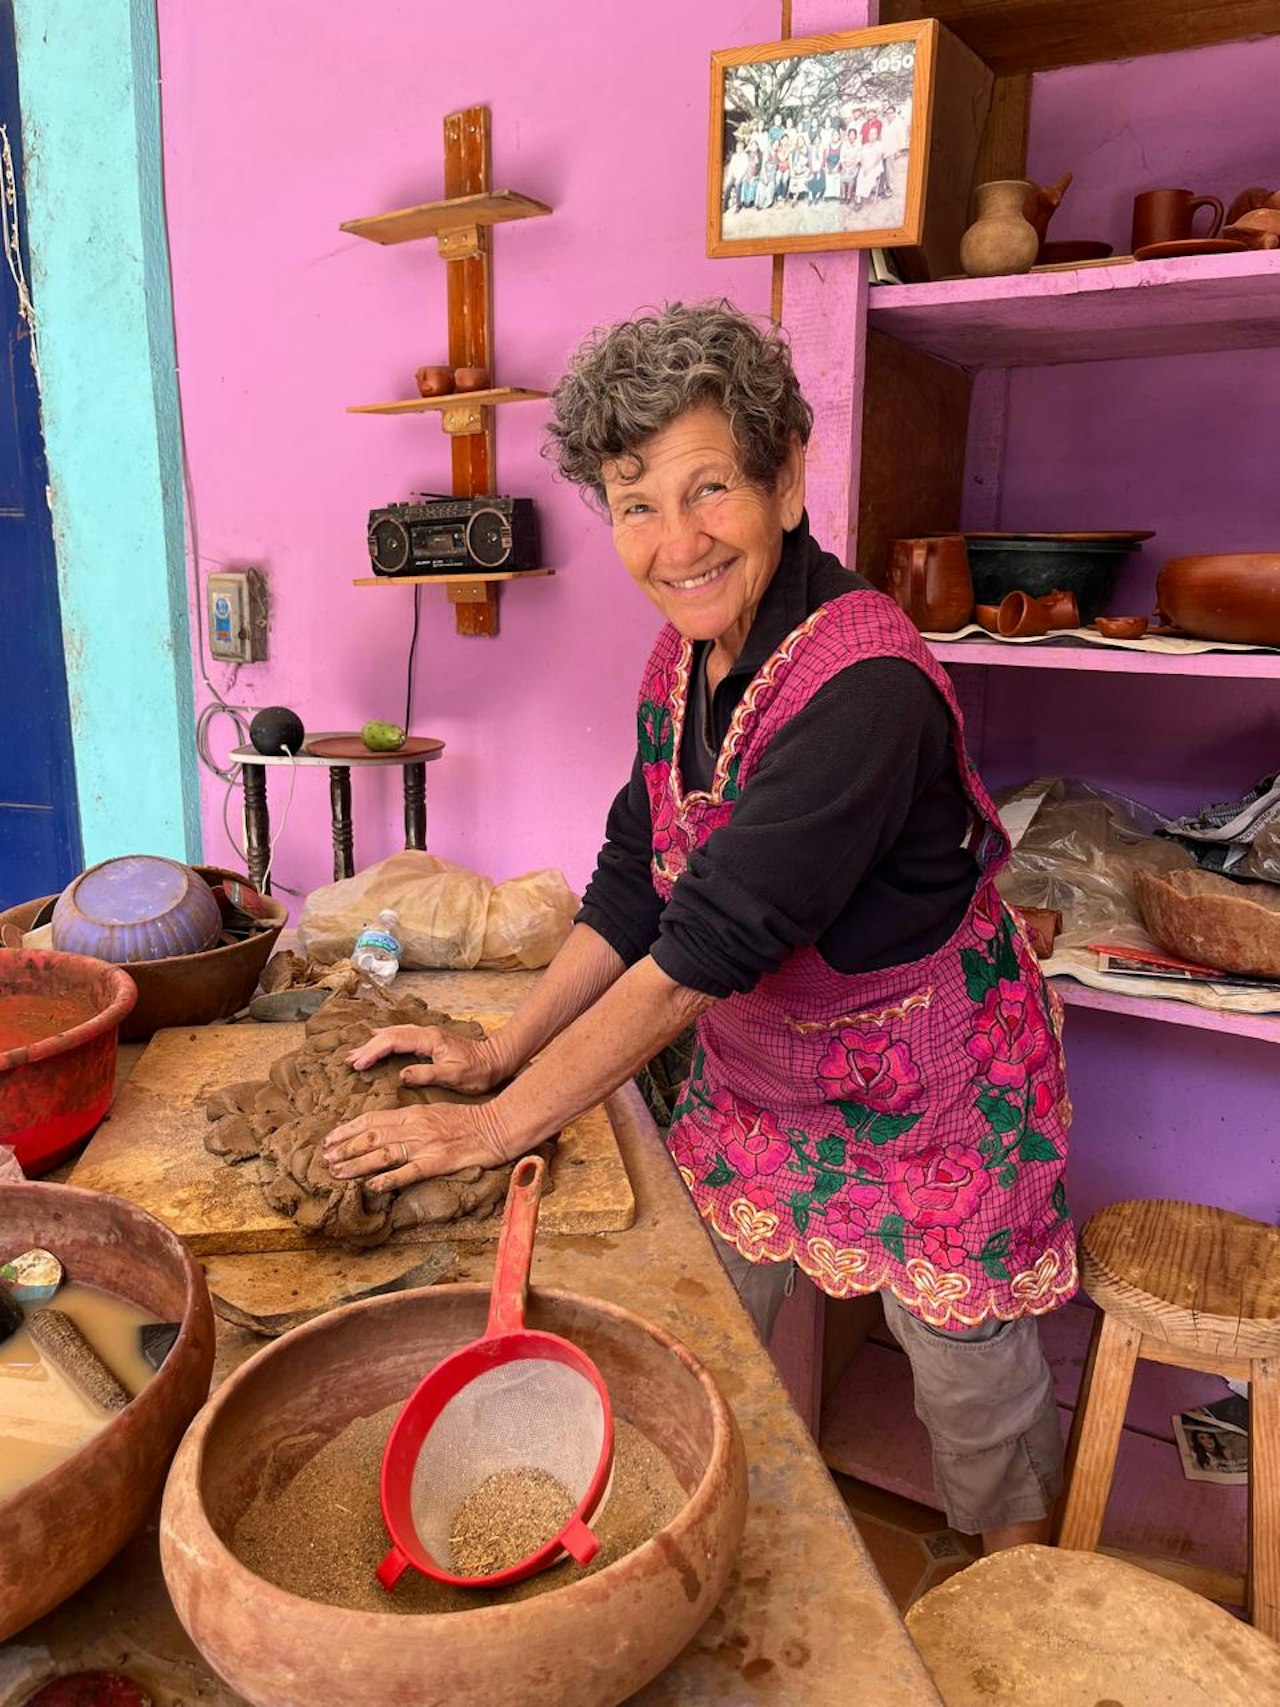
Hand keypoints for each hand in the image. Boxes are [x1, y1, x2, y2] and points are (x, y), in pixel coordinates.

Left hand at [323, 1100, 512, 1192]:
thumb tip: (384, 1128)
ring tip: (338, 1173)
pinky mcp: (438, 1162)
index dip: (348, 1129)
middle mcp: (414, 1127)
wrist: (495, 1127)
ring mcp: (425, 1145)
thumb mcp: (433, 1111)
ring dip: (357, 1164)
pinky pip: (409, 1172)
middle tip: (325, 1160)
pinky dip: (389, 1179)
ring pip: (383, 1154)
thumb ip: (409, 1118)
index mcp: (412, 1112)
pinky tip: (372, 1187)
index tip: (330, 1139)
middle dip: (345, 1148)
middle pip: (372, 1137)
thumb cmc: (466, 1120)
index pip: (372, 1120)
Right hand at [345, 1024, 509, 1094]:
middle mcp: (427, 1033)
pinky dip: (386, 1039)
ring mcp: (428, 1034)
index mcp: (430, 1040)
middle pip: (390, 1035)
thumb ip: (427, 1075)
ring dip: (374, 1043)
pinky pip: (401, 1036)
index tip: (358, 1065)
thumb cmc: (479, 1071)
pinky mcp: (430, 1040)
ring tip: (356, 1053)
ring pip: (394, 1033)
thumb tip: (400, 1076)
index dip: (373, 1052)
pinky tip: (378, 1040)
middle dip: (368, 1047)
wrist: (498, 1059)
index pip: (393, 1042)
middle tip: (349, 1061)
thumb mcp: (455, 1077)